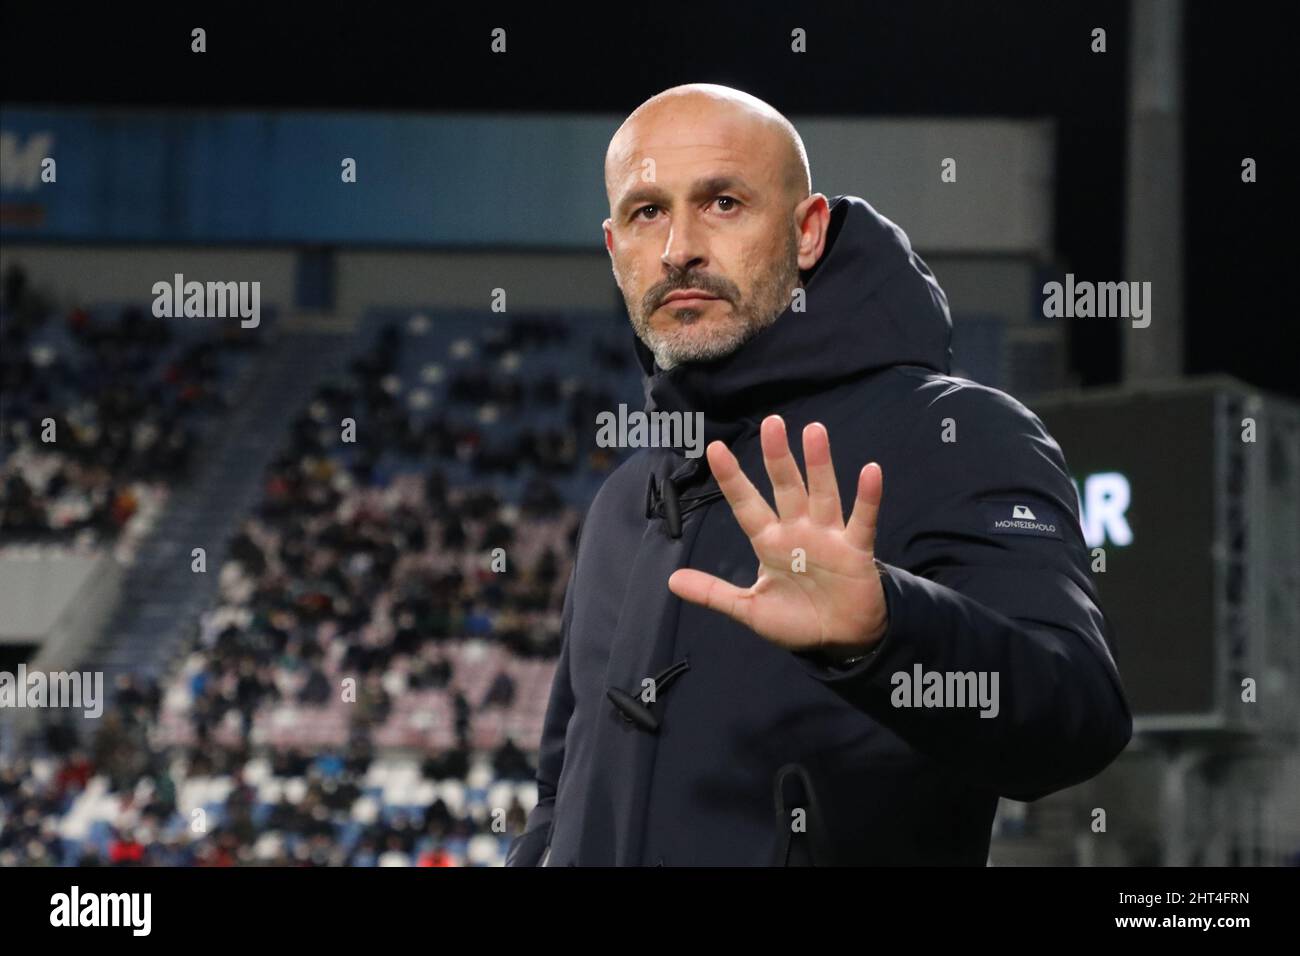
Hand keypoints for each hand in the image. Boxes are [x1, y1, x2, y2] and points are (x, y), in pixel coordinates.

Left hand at [667, 414, 887, 658]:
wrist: (839, 640)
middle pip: (786, 487)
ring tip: (815, 432)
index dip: (732, 478)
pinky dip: (868, 498)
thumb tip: (671, 581)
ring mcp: (828, 537)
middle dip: (777, 457)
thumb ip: (714, 593)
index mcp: (770, 541)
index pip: (746, 504)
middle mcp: (798, 530)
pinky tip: (871, 471)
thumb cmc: (795, 619)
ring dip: (819, 465)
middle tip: (772, 423)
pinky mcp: (856, 550)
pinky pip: (862, 520)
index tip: (715, 448)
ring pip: (822, 494)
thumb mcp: (750, 609)